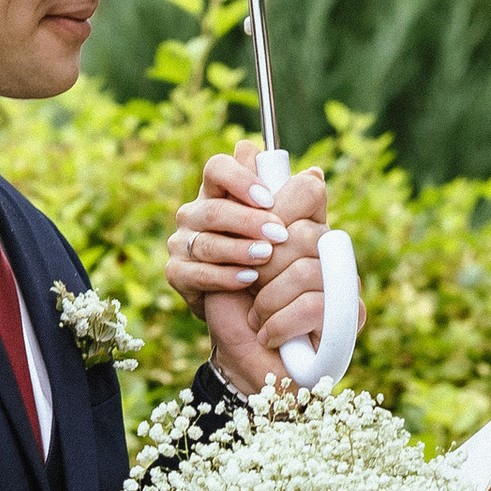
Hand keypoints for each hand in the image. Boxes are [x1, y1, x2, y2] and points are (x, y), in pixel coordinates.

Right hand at [166, 146, 327, 396]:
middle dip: (248, 221)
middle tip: (279, 235)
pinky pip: (196, 272)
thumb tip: (315, 174)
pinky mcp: (176, 273)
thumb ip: (299, 204)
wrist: (258, 321)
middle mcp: (195, 214)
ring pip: (205, 240)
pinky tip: (248, 280)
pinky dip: (224, 276)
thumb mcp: (294, 233)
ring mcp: (182, 243)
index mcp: (220, 194)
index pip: (218, 168)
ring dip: (239, 248)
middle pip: (212, 207)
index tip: (269, 198)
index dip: (240, 179)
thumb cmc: (278, 267)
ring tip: (266, 258)